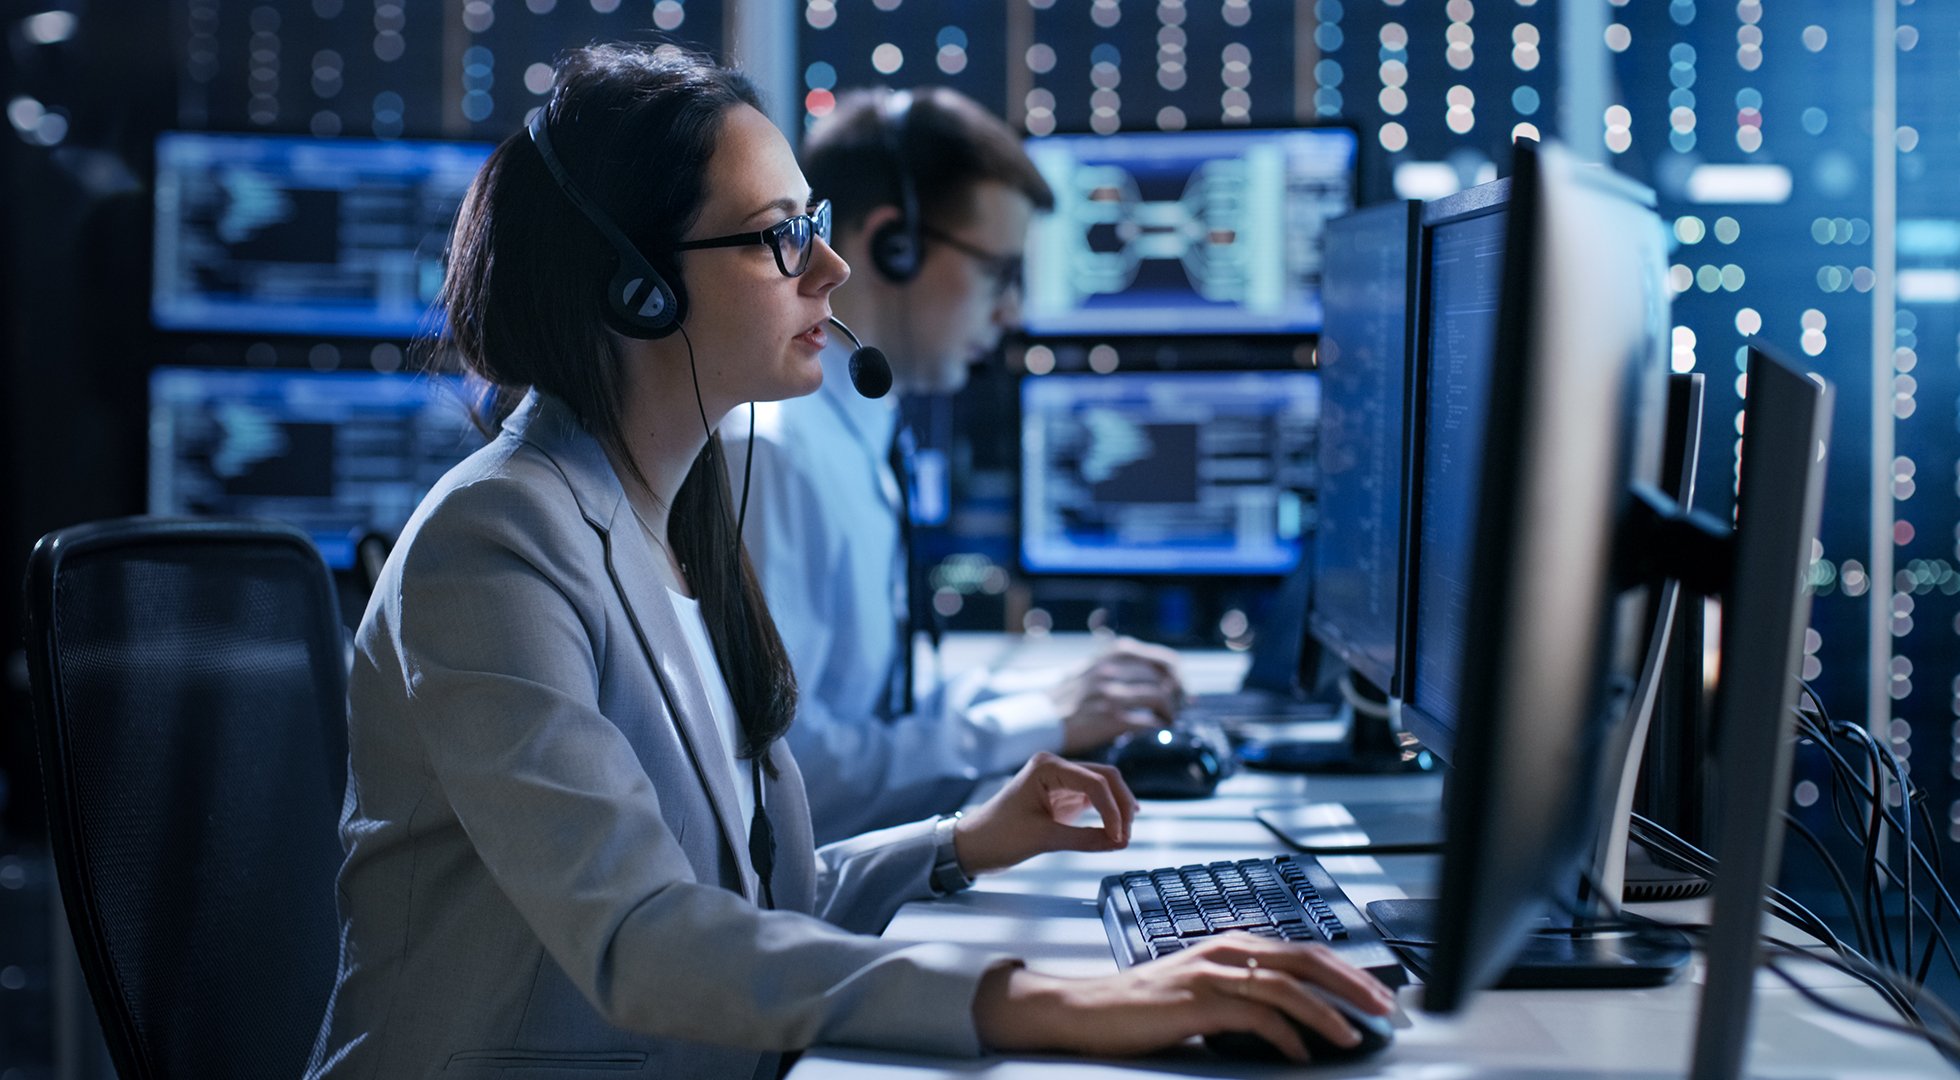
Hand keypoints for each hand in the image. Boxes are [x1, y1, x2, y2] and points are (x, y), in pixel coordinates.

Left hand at [952, 752, 1139, 874]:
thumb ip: (1085, 839)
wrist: (973, 844)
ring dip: (1117, 809)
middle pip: (1105, 778)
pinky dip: (1106, 813)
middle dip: (1121, 806)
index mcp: (1046, 766)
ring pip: (1103, 786)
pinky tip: (1115, 829)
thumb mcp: (1043, 839)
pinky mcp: (1061, 795)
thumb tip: (1119, 842)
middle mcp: (1055, 766)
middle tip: (1126, 836)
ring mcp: (1059, 779)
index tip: (1120, 837)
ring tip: (1123, 836)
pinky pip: (1093, 799)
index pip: (1095, 782)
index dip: (1112, 810)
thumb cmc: (997, 836)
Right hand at [972, 935, 1396, 1061]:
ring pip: (1286, 985)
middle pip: (1305, 959)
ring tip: (1354, 1036)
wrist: (1091, 1011)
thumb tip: (1296, 1019)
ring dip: (1327, 1013)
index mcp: (1233, 944)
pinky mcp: (1197, 999)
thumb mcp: (1205, 990)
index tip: (1378, 995)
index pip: (1304, 950)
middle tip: (1385, 1009)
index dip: (1347, 971)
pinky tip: (1300, 1054)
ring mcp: (1211, 972)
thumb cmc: (1148, 1006)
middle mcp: (1226, 949)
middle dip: (1352, 984)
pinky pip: (1255, 1014)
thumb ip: (1246, 993)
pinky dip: (1285, 1036)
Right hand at [1048, 637, 1185, 754]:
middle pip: (1165, 678)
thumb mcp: (1092, 668)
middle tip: (1179, 707)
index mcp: (1112, 655)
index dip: (1178, 675)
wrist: (1040, 718)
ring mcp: (1111, 693)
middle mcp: (1112, 670)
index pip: (1163, 659)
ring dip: (1170, 711)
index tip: (1181, 689)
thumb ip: (1120, 665)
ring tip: (1167, 720)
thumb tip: (1156, 673)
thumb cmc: (1067, 697)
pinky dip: (1158, 726)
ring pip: (1160, 697)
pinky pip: (1147, 721)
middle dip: (1178, 695)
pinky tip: (1155, 730)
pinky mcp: (1109, 718)